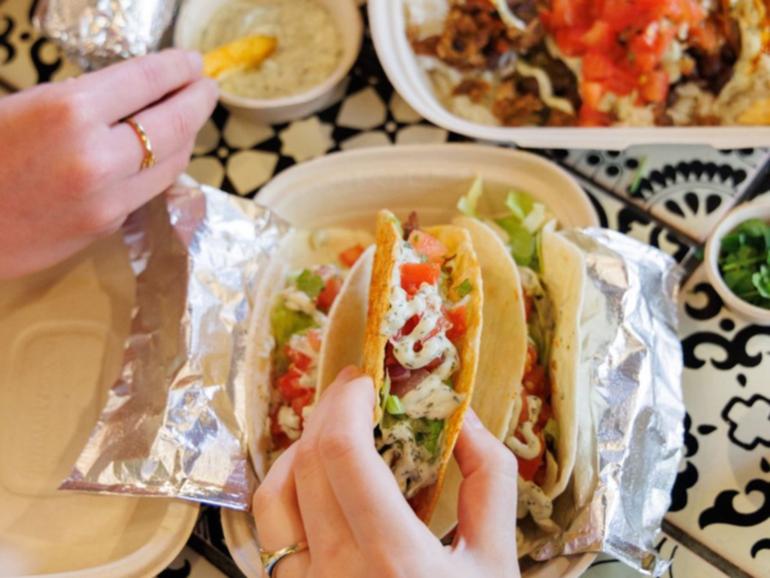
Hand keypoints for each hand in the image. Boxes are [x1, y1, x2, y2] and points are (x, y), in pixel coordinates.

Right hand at [0, 49, 217, 277]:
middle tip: (206, 86)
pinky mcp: (105, 226)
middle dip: (197, 101)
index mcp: (69, 110)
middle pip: (175, 124)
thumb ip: (79, 101)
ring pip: (171, 162)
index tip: (193, 62)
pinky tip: (160, 153)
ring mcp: (107, 197)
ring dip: (187, 136)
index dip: (177, 67)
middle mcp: (97, 155)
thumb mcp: (21, 105)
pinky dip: (162, 166)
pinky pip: (148, 189)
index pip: (147, 80)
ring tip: (189, 118)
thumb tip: (131, 95)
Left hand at [253, 367, 520, 577]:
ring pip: (274, 493)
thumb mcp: (498, 562)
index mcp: (393, 559)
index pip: (341, 454)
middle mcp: (335, 573)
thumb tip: (464, 416)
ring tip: (331, 428)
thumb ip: (490, 480)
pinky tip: (314, 478)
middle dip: (328, 411)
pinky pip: (271, 530)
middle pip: (306, 462)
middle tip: (355, 391)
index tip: (366, 378)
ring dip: (299, 446)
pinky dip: (286, 487)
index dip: (346, 402)